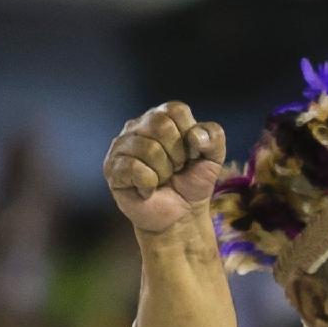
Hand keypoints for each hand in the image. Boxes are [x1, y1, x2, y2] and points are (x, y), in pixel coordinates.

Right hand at [104, 102, 225, 235]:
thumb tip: (195, 136)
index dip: (190, 137)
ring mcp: (122, 145)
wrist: (180, 216)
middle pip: (160, 126)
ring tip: (161, 179)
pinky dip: (148, 184)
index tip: (190, 154)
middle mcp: (138, 125)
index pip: (176, 111)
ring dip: (163, 172)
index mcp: (162, 116)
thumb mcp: (213, 158)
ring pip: (148, 149)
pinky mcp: (113, 167)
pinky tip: (147, 189)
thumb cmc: (192, 182)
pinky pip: (134, 168)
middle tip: (175, 169)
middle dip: (176, 155)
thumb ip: (214, 137)